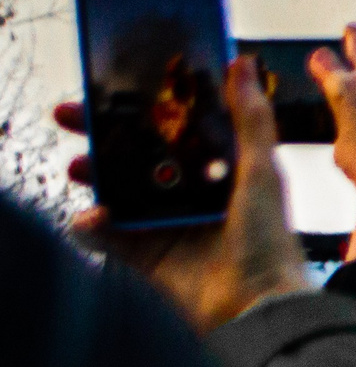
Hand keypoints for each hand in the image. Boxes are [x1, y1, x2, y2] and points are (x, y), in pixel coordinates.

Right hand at [54, 58, 309, 332]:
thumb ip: (249, 117)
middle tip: (76, 114)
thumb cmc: (268, 239)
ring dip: (93, 173)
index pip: (175, 127)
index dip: (146, 106)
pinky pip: (106, 234)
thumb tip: (242, 64)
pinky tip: (93, 215)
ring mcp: (163, 221)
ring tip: (81, 164)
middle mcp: (189, 191)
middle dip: (103, 133)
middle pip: (136, 153)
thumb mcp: (262, 168)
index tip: (120, 83)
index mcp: (218, 167)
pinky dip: (91, 224)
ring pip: (116, 188)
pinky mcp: (144, 252)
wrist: (255, 302)